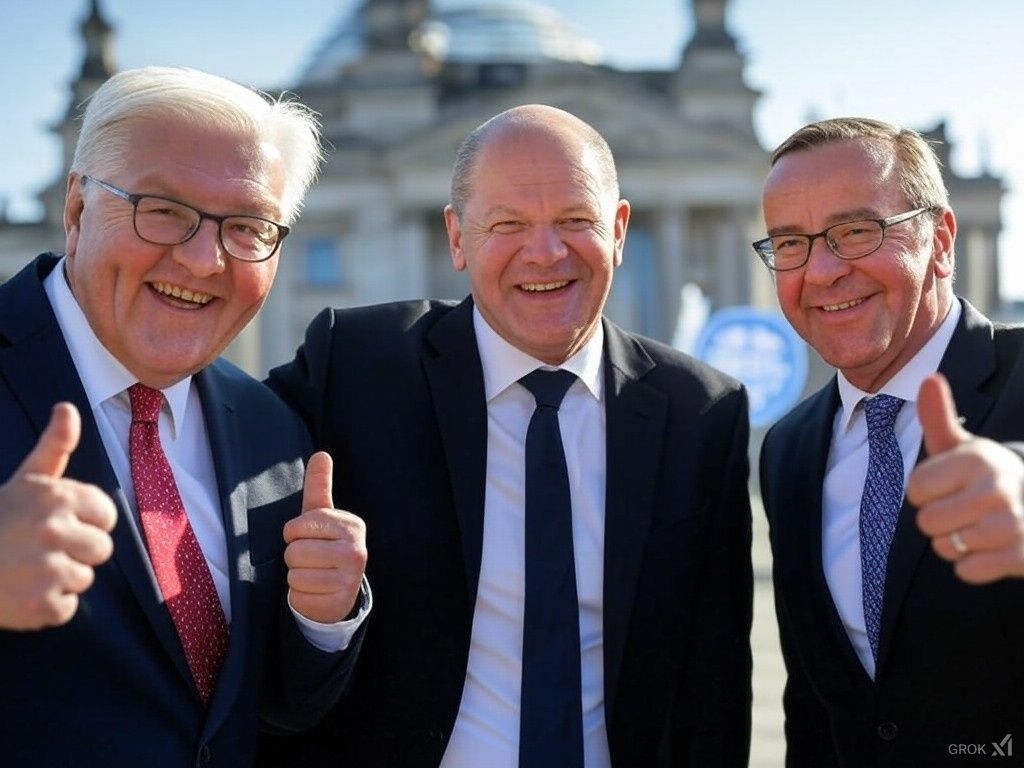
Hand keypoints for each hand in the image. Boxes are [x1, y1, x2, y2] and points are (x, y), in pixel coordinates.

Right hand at [0, 403, 116, 629]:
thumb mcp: (26, 481)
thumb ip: (55, 447)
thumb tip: (67, 407)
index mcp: (58, 497)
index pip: (107, 515)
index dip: (85, 522)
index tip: (56, 523)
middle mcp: (54, 530)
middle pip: (101, 549)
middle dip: (75, 552)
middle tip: (38, 550)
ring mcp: (47, 569)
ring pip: (84, 578)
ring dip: (60, 580)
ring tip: (26, 570)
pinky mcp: (41, 606)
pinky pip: (67, 607)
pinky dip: (46, 607)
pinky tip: (21, 593)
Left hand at [284, 451, 366, 623]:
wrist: (340, 589)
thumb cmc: (326, 546)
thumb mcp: (321, 516)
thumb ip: (319, 486)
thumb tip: (321, 454)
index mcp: (352, 525)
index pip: (298, 526)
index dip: (294, 533)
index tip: (310, 537)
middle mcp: (357, 550)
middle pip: (294, 551)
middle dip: (295, 557)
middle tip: (313, 559)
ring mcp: (350, 578)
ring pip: (295, 574)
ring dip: (297, 576)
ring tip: (315, 574)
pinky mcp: (338, 602)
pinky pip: (298, 595)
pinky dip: (301, 595)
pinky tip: (317, 591)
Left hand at [908, 373, 1023, 582]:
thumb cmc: (984, 477)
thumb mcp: (961, 447)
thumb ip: (938, 417)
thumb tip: (928, 378)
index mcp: (976, 459)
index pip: (916, 488)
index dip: (924, 493)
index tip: (947, 487)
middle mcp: (996, 487)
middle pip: (927, 522)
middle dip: (936, 522)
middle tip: (962, 512)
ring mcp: (1012, 522)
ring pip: (946, 548)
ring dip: (954, 545)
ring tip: (977, 528)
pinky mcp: (1021, 555)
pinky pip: (968, 571)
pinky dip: (971, 566)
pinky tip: (990, 550)